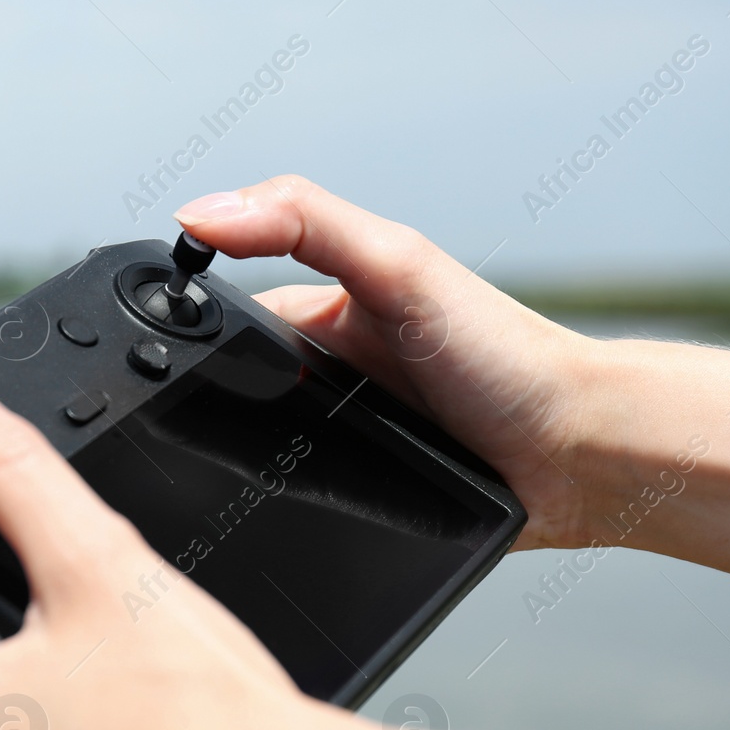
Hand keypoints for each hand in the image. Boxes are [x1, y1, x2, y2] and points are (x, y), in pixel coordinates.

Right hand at [175, 176, 592, 549]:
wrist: (577, 456)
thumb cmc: (506, 356)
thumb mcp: (399, 267)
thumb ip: (303, 222)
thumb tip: (201, 211)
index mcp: (328, 310)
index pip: (228, 314)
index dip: (188, 327)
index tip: (152, 349)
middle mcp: (331, 373)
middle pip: (235, 392)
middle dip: (213, 414)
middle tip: (203, 432)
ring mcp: (345, 438)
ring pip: (259, 458)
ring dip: (244, 471)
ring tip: (239, 481)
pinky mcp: (362, 498)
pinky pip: (297, 506)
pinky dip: (282, 513)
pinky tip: (280, 518)